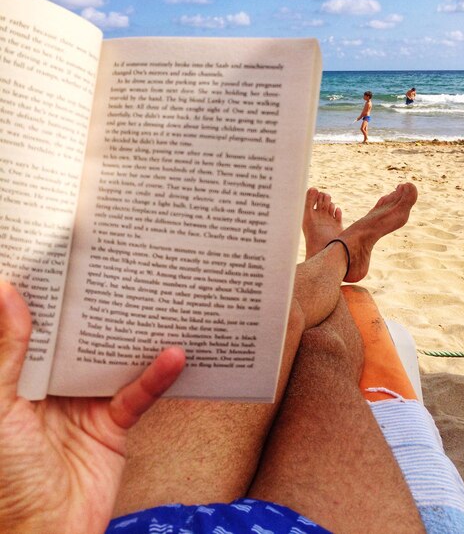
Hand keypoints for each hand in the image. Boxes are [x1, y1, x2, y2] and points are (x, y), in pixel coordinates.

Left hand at [0, 281, 184, 533]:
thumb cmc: (4, 480)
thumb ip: (5, 354)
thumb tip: (7, 293)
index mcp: (18, 378)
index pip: (32, 326)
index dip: (42, 293)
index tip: (58, 255)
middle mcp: (51, 386)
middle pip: (77, 337)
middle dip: (93, 305)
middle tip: (115, 262)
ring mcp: (84, 404)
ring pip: (110, 359)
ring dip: (132, 335)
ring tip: (154, 295)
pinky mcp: (113, 426)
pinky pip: (138, 395)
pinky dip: (156, 377)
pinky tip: (175, 354)